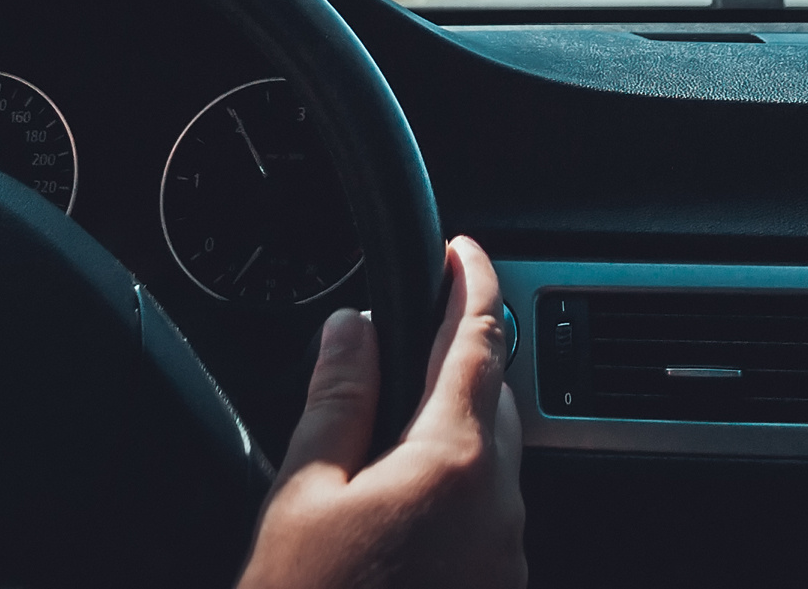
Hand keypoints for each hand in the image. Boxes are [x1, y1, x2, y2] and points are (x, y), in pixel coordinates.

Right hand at [245, 234, 526, 588]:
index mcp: (455, 462)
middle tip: (411, 331)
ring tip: (388, 423)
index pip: (481, 338)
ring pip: (494, 464)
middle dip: (461, 358)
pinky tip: (399, 505)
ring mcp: (505, 562)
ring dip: (454, 430)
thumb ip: (336, 401)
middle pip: (498, 400)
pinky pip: (485, 521)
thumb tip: (352, 327)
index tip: (462, 250)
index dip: (472, 281)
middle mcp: (500, 509)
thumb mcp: (301, 497)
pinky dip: (452, 490)